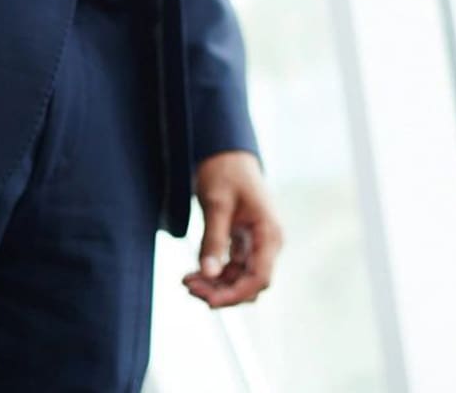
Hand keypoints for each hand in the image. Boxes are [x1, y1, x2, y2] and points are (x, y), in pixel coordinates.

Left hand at [182, 151, 282, 307]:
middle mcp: (268, 242)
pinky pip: (233, 271)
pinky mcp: (245, 245)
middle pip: (250, 284)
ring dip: (215, 286)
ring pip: (240, 281)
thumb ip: (213, 239)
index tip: (208, 301)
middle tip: (188, 284)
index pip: (260, 277)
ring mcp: (257, 244)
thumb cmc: (225, 172)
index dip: (236, 294)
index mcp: (269, 231)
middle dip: (221, 292)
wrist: (227, 155)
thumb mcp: (217, 204)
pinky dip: (214, 276)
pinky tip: (193, 274)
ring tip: (186, 280)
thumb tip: (207, 274)